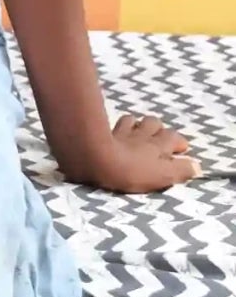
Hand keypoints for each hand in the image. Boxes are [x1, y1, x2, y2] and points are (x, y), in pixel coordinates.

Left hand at [74, 114, 200, 193]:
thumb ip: (181, 170)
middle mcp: (144, 134)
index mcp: (160, 145)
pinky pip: (117, 122)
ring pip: (136, 120)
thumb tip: (197, 167)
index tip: (180, 150)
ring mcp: (125, 131)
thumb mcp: (163, 176)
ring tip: (139, 134)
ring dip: (139, 125)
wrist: (99, 160)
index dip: (178, 143)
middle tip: (158, 141)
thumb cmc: (133, 172)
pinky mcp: (108, 132)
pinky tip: (119, 131)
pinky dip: (121, 126)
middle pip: (155, 123)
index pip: (175, 137)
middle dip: (158, 130)